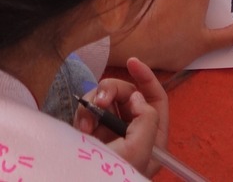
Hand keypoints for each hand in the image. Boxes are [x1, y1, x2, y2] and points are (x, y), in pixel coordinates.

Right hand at [73, 58, 169, 175]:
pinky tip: (79, 127)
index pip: (156, 100)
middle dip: (111, 91)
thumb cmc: (113, 175)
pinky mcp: (91, 134)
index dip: (147, 78)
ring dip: (92, 104)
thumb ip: (147, 119)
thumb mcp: (138, 150)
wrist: (76, 179)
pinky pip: (87, 110)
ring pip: (105, 99)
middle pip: (128, 95)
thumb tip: (137, 99)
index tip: (131, 62)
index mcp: (152, 140)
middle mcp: (133, 134)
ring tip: (84, 123)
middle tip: (97, 100)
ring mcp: (110, 133)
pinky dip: (82, 113)